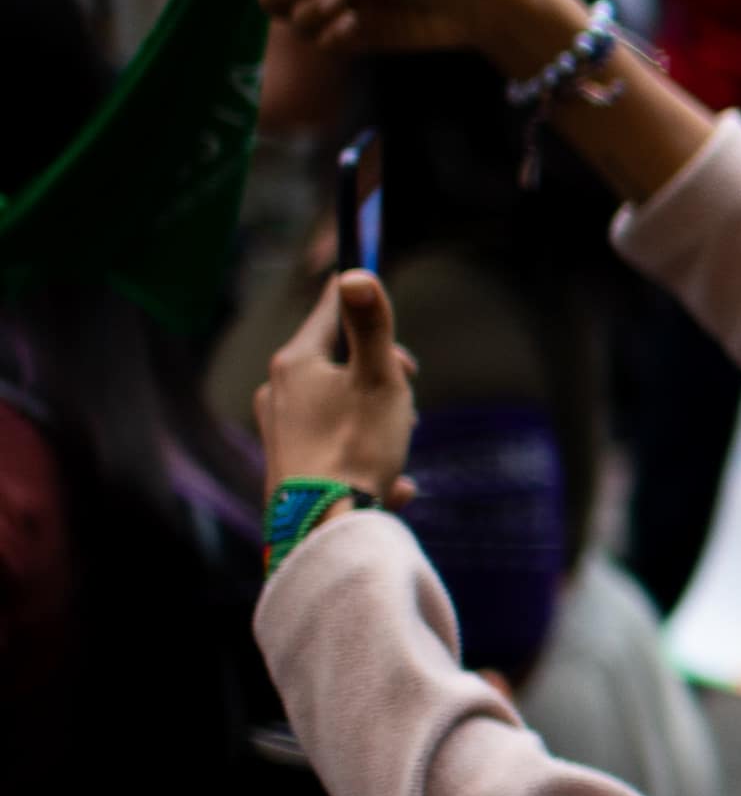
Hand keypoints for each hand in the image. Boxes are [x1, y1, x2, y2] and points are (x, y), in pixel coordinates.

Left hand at [257, 273, 420, 503]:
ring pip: (336, 403)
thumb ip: (371, 325)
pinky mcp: (285, 461)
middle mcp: (276, 390)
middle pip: (337, 361)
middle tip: (409, 396)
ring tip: (396, 443)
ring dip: (373, 414)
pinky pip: (332, 442)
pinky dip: (360, 451)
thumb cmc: (356, 445)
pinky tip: (389, 480)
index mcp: (296, 362)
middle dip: (380, 372)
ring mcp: (276, 428)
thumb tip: (355, 272)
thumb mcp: (378, 377)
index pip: (328, 312)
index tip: (362, 281)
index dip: (356, 299)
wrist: (325, 523)